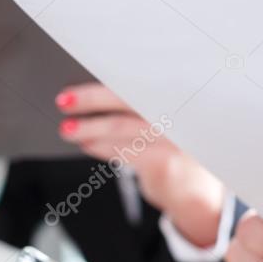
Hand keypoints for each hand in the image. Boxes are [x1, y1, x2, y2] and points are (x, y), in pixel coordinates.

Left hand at [56, 83, 223, 247]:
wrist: (198, 193)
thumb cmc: (177, 151)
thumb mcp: (166, 122)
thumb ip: (142, 104)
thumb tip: (97, 93)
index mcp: (184, 95)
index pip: (145, 78)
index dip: (114, 74)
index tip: (87, 68)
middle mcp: (183, 113)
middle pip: (128, 98)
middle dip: (92, 99)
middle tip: (65, 101)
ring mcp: (175, 138)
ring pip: (120, 126)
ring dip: (89, 128)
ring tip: (69, 129)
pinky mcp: (164, 161)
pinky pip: (122, 150)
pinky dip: (100, 147)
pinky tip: (87, 144)